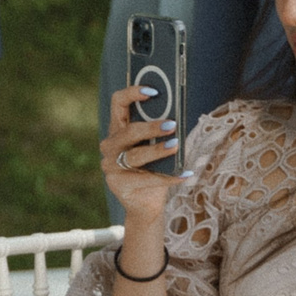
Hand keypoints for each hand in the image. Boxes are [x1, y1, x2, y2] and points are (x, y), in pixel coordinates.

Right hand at [101, 85, 183, 241]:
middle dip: (151, 127)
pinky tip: (185, 174)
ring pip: (135, 155)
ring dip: (157, 150)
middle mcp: (110, 145)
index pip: (118, 103)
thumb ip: (159, 133)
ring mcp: (111, 165)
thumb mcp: (154, 147)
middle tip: (172, 125)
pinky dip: (169, 177)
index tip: (154, 90)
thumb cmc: (153, 169)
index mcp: (118, 129)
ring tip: (176, 145)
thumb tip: (181, 117)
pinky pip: (146, 178)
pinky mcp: (119, 184)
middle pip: (128, 131)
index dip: (133, 93)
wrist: (145, 205)